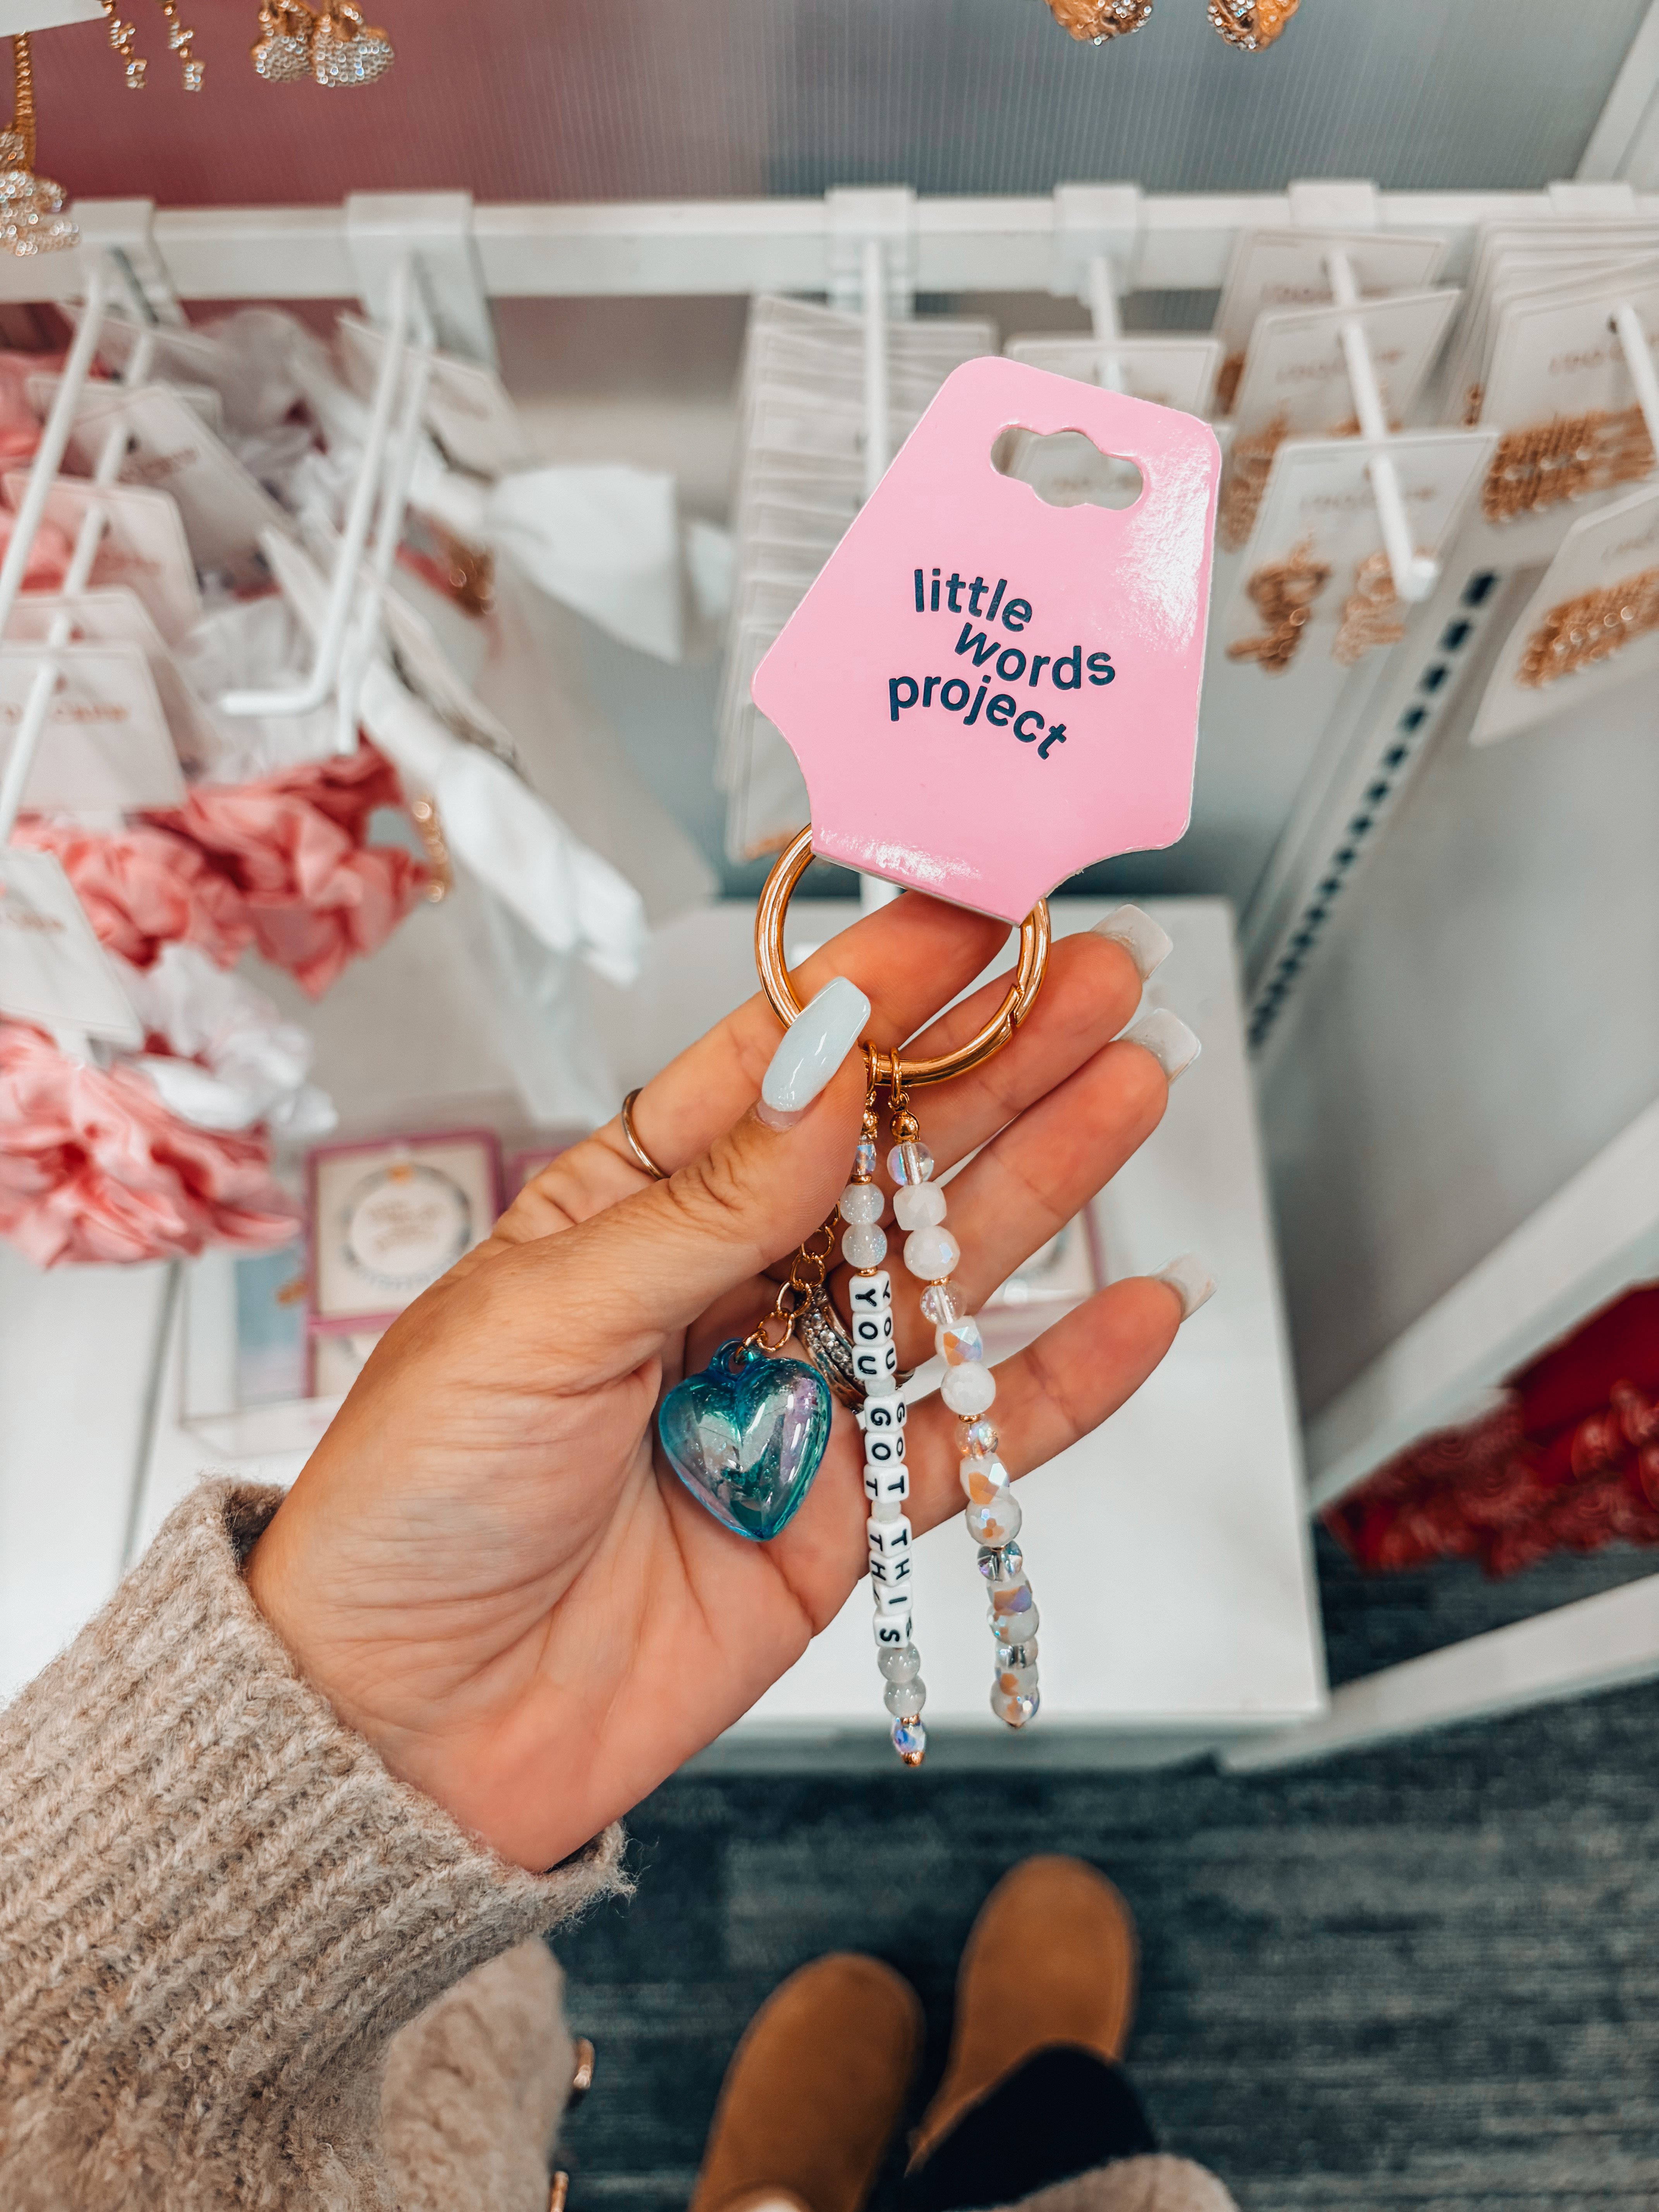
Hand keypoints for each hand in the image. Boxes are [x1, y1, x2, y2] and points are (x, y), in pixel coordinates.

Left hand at [245, 894, 1186, 1870]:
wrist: (408, 1726)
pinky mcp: (843, 1513)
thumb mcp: (538, 1320)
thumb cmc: (416, 1504)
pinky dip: (1060, 1382)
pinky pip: (971, 1436)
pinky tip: (1138, 1307)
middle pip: (887, 1159)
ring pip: (944, 1274)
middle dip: (995, 1066)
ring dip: (1045, 1184)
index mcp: (627, 1214)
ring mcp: (794, 1399)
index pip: (774, 1072)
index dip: (876, 992)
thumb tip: (825, 1079)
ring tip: (1132, 1088)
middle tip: (1095, 983)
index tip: (965, 918)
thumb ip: (704, 1207)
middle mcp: (725, 1292)